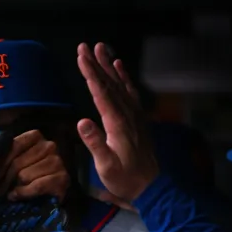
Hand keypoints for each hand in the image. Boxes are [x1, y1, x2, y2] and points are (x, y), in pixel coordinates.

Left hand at [0, 130, 69, 200]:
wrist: (40, 200)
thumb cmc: (16, 179)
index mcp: (34, 137)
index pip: (14, 145)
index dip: (0, 163)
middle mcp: (49, 145)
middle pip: (18, 162)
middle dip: (4, 179)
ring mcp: (58, 161)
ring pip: (26, 175)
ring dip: (14, 187)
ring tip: (9, 194)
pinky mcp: (63, 179)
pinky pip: (38, 185)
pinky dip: (25, 193)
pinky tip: (18, 196)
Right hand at [75, 42, 158, 202]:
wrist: (151, 185)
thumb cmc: (124, 178)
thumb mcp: (105, 165)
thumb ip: (95, 143)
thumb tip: (81, 121)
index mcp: (117, 123)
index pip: (101, 92)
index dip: (90, 73)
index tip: (80, 56)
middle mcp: (127, 113)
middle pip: (110, 83)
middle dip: (96, 64)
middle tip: (85, 46)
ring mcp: (134, 114)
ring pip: (121, 84)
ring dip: (110, 66)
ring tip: (102, 48)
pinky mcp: (138, 118)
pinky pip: (130, 92)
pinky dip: (124, 78)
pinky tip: (119, 68)